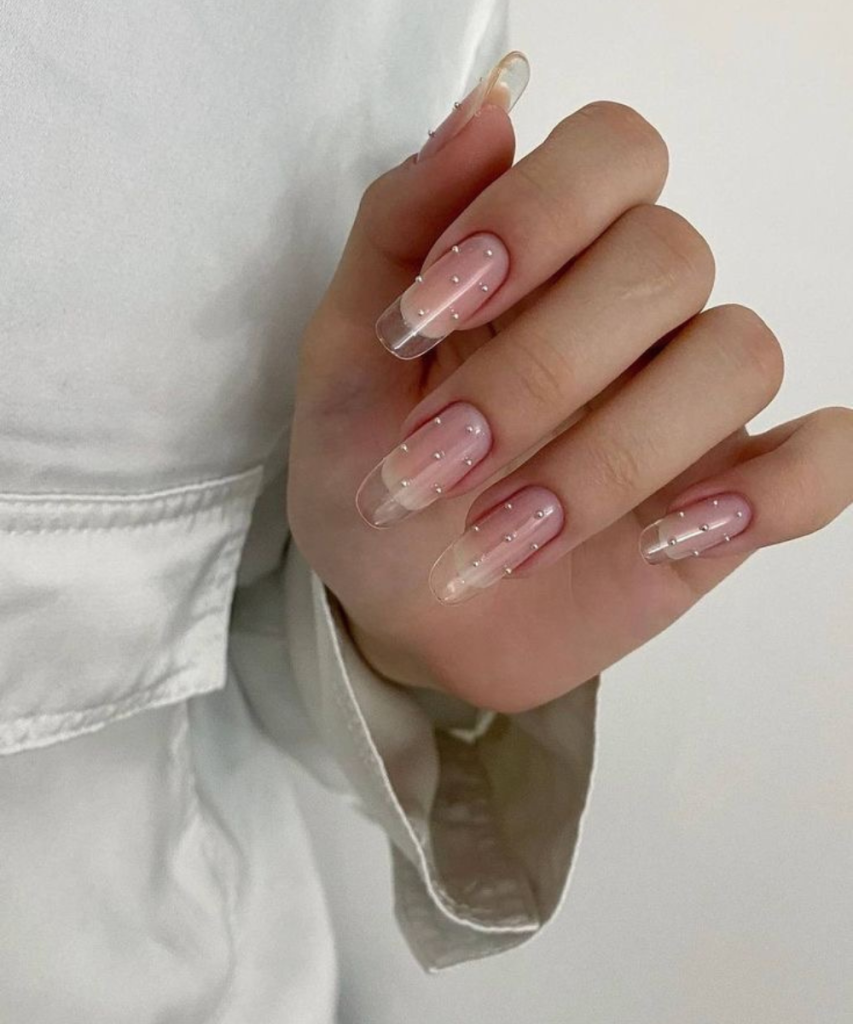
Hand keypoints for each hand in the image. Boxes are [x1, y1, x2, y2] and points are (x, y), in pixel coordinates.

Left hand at [288, 65, 852, 711]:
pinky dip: (768, 492)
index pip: (613, 151)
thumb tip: (488, 107)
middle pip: (668, 259)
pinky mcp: (731, 498)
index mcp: (550, 252)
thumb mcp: (346, 354)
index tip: (432, 315)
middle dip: (542, 368)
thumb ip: (400, 227)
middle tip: (441, 457)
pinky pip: (820, 464)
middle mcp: (635, 311)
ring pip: (738, 356)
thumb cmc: (372, 469)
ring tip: (505, 535)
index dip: (540, 211)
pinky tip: (668, 535)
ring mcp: (690, 404)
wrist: (399, 607)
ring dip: (611, 455)